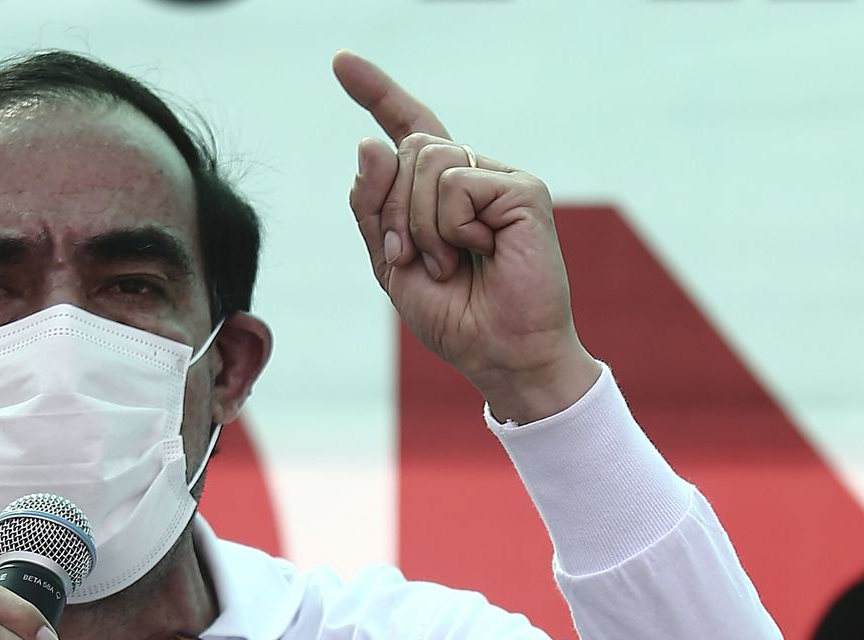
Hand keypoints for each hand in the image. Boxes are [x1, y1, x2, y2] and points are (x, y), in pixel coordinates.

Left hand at [335, 50, 600, 422]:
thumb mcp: (391, 264)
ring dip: (420, 225)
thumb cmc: (454, 316)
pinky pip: (455, 184)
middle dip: (393, 211)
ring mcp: (500, 178)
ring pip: (428, 162)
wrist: (499, 354)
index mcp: (441, 190)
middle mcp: (473, 174)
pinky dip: (451, 228)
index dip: (375, 92)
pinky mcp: (523, 190)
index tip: (341, 61)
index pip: (407, 126)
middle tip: (417, 260)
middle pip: (407, 149)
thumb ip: (373, 208)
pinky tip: (479, 253)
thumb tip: (370, 143)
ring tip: (450, 263)